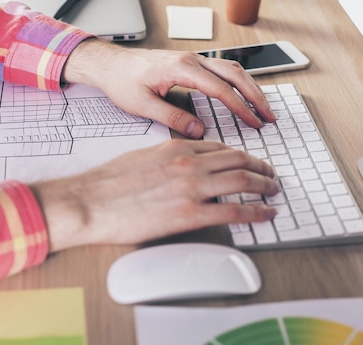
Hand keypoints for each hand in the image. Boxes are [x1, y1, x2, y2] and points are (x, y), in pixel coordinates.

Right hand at [30, 140, 278, 251]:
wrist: (89, 202)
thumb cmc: (109, 181)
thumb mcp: (143, 156)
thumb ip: (170, 157)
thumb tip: (184, 163)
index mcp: (178, 148)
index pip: (221, 147)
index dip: (242, 155)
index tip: (250, 161)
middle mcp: (190, 163)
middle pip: (239, 160)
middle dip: (261, 167)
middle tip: (271, 174)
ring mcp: (192, 188)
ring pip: (243, 181)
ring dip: (265, 185)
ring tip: (273, 191)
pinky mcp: (190, 214)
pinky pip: (235, 212)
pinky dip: (257, 212)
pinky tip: (266, 213)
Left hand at [61, 39, 276, 137]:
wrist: (110, 64)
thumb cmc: (122, 81)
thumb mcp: (142, 105)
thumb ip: (172, 117)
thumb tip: (198, 131)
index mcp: (181, 68)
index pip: (220, 89)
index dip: (240, 107)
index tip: (254, 122)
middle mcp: (191, 59)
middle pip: (234, 74)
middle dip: (255, 95)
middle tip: (269, 116)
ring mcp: (193, 59)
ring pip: (232, 69)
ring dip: (250, 87)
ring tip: (264, 108)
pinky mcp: (192, 63)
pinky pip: (223, 69)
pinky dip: (239, 82)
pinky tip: (245, 95)